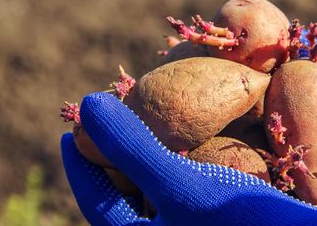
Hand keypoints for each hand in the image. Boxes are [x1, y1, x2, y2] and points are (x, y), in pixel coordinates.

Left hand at [61, 92, 316, 225]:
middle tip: (106, 123)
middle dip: (118, 157)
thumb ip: (132, 147)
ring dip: (155, 153)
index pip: (99, 205)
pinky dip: (190, 157)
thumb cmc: (248, 224)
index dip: (79, 166)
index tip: (68, 133)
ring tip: (148, 121)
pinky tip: (198, 134)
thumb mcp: (182, 184)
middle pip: (130, 195)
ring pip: (165, 187)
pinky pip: (196, 184)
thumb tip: (87, 103)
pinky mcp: (229, 218)